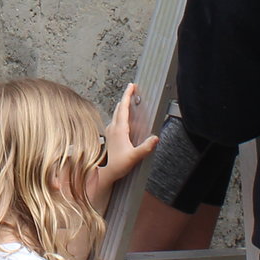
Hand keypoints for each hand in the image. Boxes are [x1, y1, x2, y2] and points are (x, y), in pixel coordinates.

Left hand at [87, 83, 156, 209]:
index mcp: (119, 129)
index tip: (132, 86)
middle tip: (132, 90)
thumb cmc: (117, 165)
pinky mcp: (109, 136)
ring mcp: (109, 131)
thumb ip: (146, 148)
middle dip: (126, 98)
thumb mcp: (134, 157)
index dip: (128, 95)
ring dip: (122, 106)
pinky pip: (115, 121)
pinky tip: (124, 120)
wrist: (104, 173)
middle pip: (119, 108)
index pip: (123, 107)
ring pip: (116, 114)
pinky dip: (120, 115)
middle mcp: (113, 128)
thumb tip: (155, 138)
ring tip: (129, 102)